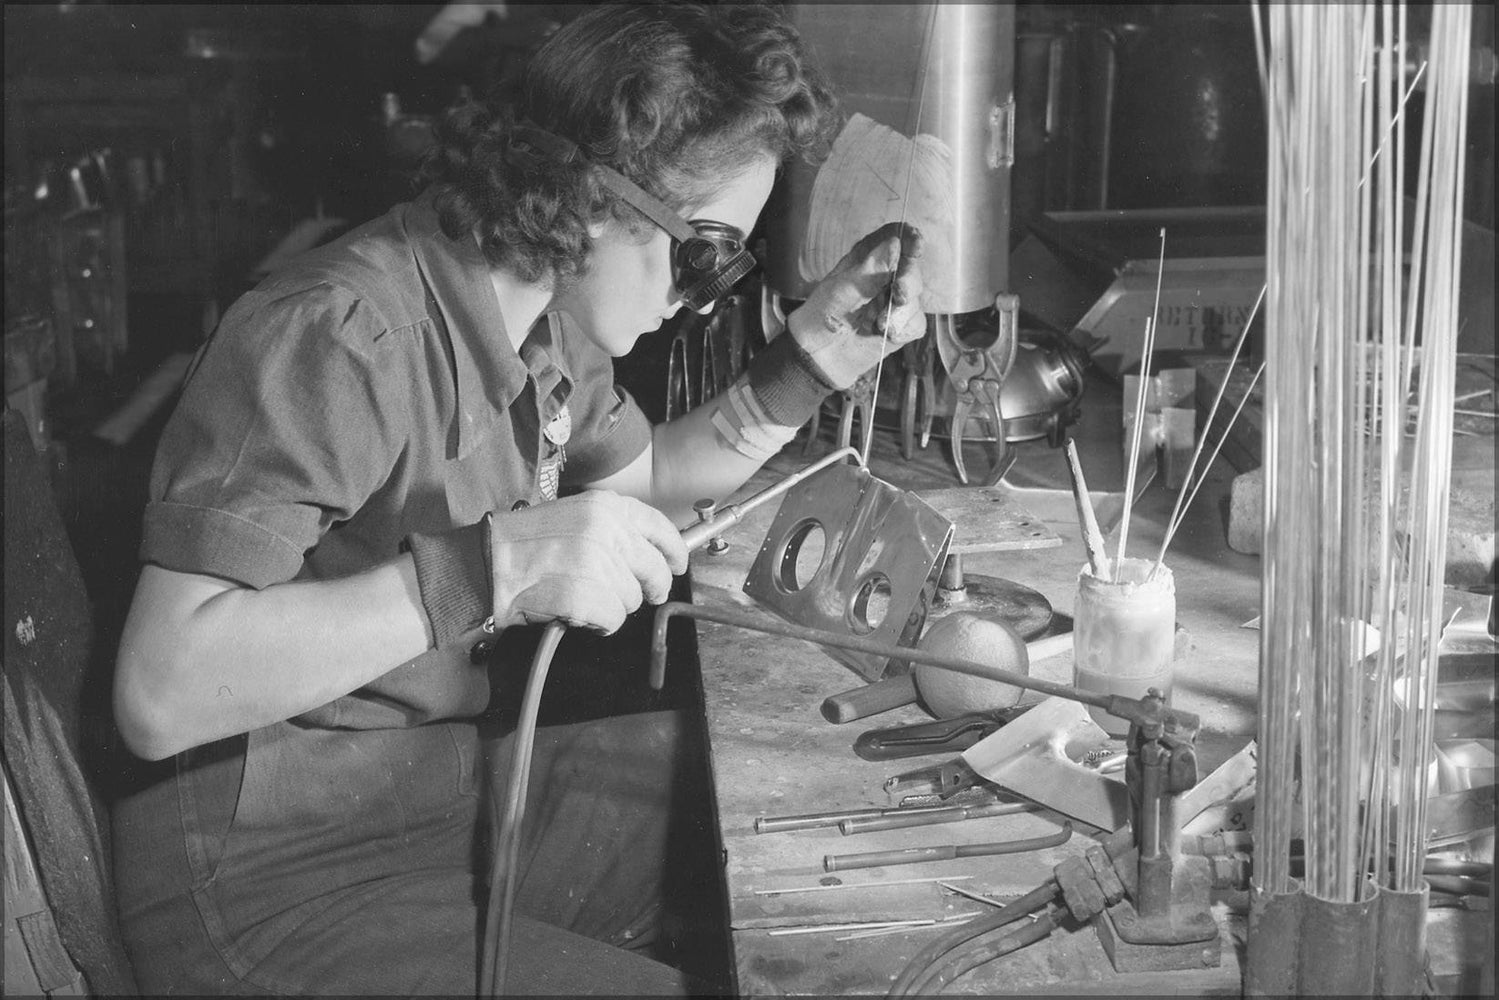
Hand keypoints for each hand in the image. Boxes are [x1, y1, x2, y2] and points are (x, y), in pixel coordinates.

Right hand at [488, 491, 688, 634]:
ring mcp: (597, 563)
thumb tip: (648, 552)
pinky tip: (578, 612)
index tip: (677, 566)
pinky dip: (598, 623)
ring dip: (613, 606)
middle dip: (649, 589)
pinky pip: (613, 620)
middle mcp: (606, 530)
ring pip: (632, 600)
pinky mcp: (586, 594)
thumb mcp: (574, 516)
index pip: (659, 528)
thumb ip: (613, 528)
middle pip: (654, 571)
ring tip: (584, 596)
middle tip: (638, 596)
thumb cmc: (524, 544)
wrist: (486, 564)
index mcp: (605, 506)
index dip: (674, 552)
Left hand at [786, 222, 924, 389]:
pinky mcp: (902, 324)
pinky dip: (903, 329)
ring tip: (879, 324)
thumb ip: (872, 268)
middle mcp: (886, 275)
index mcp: (869, 258)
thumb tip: (895, 242)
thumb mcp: (844, 288)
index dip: (908, 238)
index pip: (895, 237)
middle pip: (912, 267)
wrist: (821, 353)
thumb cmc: (824, 313)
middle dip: (909, 280)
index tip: (916, 243)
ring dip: (900, 311)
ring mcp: (896, 299)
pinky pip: (916, 322)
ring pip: (916, 296)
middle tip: (899, 293)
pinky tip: (885, 334)